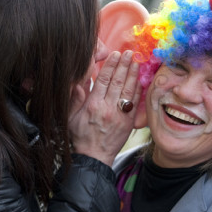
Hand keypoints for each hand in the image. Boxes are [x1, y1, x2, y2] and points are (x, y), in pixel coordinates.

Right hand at [69, 50, 140, 165]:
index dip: (110, 65)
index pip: (103, 80)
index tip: (115, 54)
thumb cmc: (80, 137)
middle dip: (124, 65)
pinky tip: (140, 80)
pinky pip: (135, 103)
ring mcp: (120, 115)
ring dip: (133, 74)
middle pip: (117, 82)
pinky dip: (138, 90)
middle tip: (129, 53)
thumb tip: (79, 81)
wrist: (94, 158)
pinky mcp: (128, 122)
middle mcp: (108, 108)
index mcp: (93, 105)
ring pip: (128, 90)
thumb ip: (75, 99)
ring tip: (137, 61)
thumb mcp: (71, 118)